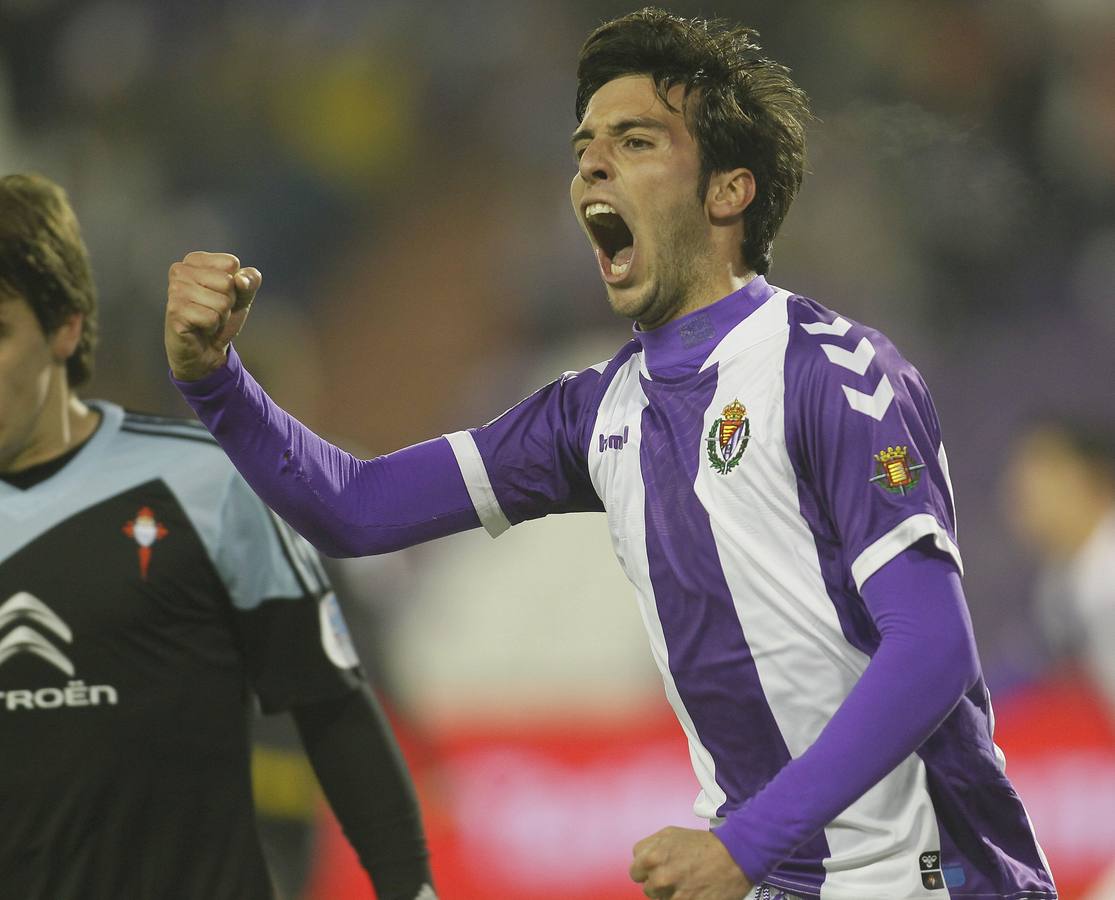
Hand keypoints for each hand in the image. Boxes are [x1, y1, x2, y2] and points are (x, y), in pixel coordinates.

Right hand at [165, 251, 260, 380]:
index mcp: (194, 260)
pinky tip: (201, 327)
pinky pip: (211, 318)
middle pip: (227, 282)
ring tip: (207, 319)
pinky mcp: (175, 311)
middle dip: (228, 302)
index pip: (231, 263)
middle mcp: (180, 271)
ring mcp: (175, 290)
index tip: (221, 295)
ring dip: (220, 316)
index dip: (236, 284)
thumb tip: (241, 279)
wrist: (206, 349)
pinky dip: (212, 326)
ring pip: (221, 301)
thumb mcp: (242, 295)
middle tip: (213, 310)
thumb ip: (250, 280)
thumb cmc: (220, 317)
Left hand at [630, 827, 752, 899]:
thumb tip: (641, 861)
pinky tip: (691, 892)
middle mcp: (660, 876)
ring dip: (668, 895)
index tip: (659, 867)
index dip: (647, 869)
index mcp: (653, 856)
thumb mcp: (671, 834)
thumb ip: (651, 847)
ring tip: (684, 885)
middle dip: (657, 883)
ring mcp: (674, 894)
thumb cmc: (702, 843)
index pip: (635, 871)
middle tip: (674, 877)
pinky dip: (680, 898)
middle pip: (646, 888)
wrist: (734, 856)